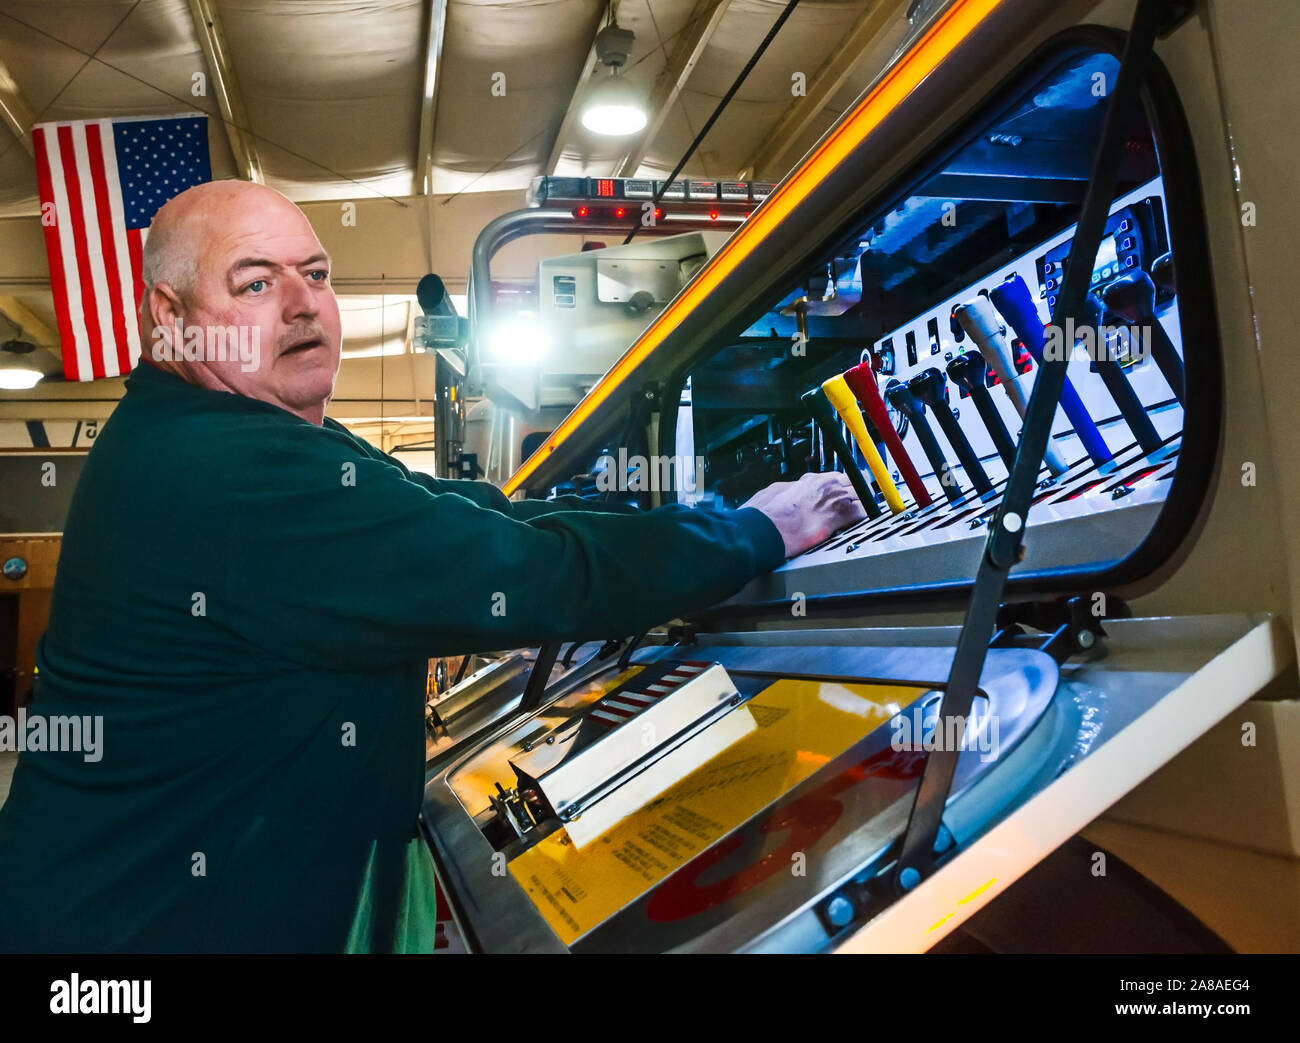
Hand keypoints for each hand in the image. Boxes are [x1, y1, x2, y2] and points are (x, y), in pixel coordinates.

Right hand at [741, 471, 866, 558]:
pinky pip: (864, 512)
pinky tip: (862, 523)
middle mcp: (826, 485)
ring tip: (862, 514)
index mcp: (811, 480)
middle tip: (860, 502)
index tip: (847, 492)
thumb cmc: (767, 513)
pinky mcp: (840, 514)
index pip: (838, 477)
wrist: (768, 527)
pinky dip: (865, 518)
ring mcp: (835, 498)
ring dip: (864, 504)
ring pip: (862, 495)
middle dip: (859, 493)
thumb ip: (790, 490)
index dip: (845, 486)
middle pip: (855, 482)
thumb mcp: (776, 491)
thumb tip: (790, 493)